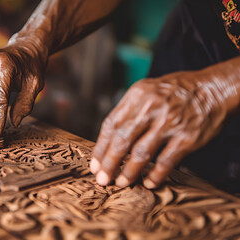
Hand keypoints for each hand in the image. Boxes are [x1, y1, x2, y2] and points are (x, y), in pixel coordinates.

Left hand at [90, 71, 232, 188]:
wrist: (212, 89)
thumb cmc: (174, 93)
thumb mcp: (146, 90)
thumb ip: (128, 111)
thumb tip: (108, 141)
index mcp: (137, 95)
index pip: (111, 124)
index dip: (101, 147)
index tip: (95, 164)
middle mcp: (151, 108)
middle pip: (122, 140)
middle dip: (109, 163)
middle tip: (103, 179)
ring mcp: (169, 123)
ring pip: (141, 153)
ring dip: (129, 172)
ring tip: (122, 182)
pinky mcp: (186, 137)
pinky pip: (165, 162)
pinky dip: (155, 175)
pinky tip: (149, 182)